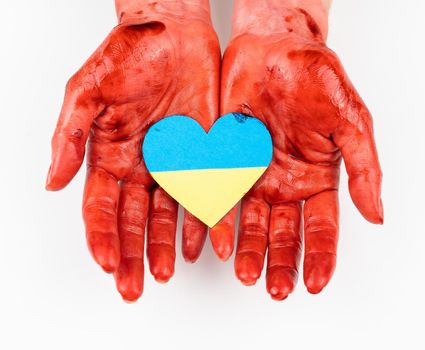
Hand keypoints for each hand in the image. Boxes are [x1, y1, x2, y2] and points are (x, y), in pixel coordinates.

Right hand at [46, 0, 219, 301]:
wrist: (172, 34)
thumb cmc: (126, 56)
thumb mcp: (87, 92)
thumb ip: (71, 137)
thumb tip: (51, 181)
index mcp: (109, 156)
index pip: (101, 207)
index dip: (102, 237)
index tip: (107, 263)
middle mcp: (140, 167)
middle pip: (133, 220)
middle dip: (134, 254)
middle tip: (135, 286)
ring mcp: (173, 164)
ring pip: (169, 214)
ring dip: (168, 244)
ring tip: (169, 271)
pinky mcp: (203, 156)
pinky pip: (205, 192)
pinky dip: (206, 218)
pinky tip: (206, 243)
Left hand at [221, 0, 382, 299]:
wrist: (275, 47)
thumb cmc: (316, 79)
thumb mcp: (350, 121)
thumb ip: (363, 168)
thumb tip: (376, 214)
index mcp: (316, 178)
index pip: (321, 227)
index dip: (321, 257)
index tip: (315, 282)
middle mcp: (284, 183)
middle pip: (283, 234)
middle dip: (279, 262)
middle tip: (274, 288)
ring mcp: (253, 174)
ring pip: (250, 222)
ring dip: (248, 249)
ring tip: (245, 273)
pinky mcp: (225, 161)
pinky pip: (219, 195)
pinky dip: (218, 218)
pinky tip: (217, 240)